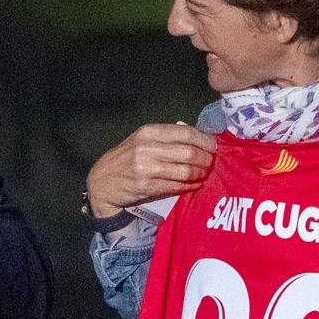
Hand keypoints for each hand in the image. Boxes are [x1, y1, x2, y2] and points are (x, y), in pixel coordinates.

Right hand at [86, 124, 216, 218]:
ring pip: (186, 171)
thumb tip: (199, 137)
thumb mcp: (143, 139)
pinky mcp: (147, 187)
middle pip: (189, 153)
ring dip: (200, 174)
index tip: (214, 147)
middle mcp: (147, 148)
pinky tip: (194, 184)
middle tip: (211, 163)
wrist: (103, 181)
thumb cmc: (127, 158)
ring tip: (204, 173)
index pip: (186, 133)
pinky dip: (190, 185)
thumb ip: (167, 137)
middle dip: (206, 159)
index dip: (205, 141)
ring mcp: (146, 168)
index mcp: (149, 132)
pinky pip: (177, 186)